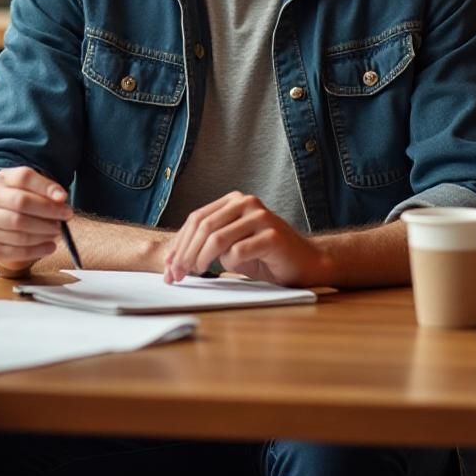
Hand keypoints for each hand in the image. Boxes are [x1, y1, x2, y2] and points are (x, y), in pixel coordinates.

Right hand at [0, 166, 71, 275]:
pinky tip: (50, 246)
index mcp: (3, 179)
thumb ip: (49, 190)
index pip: (24, 178)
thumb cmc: (27, 202)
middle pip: (20, 203)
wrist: (6, 221)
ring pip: (18, 229)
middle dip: (48, 211)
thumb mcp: (36, 189)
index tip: (63, 198)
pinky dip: (37, 250)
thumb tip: (60, 198)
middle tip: (65, 216)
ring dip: (44, 232)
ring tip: (57, 232)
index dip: (46, 187)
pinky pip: (16, 251)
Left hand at [162, 192, 327, 285]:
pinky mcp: (272, 235)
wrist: (306, 263)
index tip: (169, 266)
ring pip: (217, 237)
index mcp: (234, 200)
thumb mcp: (230, 247)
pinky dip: (229, 263)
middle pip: (204, 226)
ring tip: (196, 272)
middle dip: (185, 253)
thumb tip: (172, 261)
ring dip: (201, 259)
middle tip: (177, 274)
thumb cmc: (265, 256)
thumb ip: (206, 245)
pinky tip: (230, 269)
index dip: (179, 243)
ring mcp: (261, 217)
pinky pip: (239, 250)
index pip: (197, 218)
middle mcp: (247, 203)